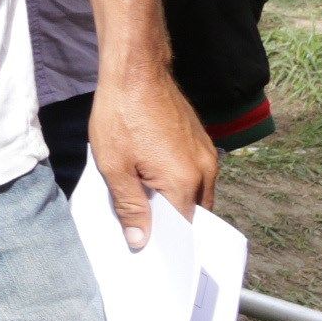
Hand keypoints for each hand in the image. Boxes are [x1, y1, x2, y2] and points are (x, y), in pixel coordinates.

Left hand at [87, 56, 217, 249]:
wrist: (136, 72)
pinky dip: (178, 181)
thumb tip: (141, 241)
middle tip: (141, 226)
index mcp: (185, 183)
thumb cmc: (120, 117)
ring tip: (144, 200)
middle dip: (170, 221)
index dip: (165, 240)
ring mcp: (207, 155)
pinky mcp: (202, 142)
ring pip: (195, 192)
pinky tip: (152, 176)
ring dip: (174, 199)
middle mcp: (205, 171)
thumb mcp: (114, 167)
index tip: (148, 248)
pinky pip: (195, 173)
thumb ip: (130, 207)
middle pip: (192, 212)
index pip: (183, 228)